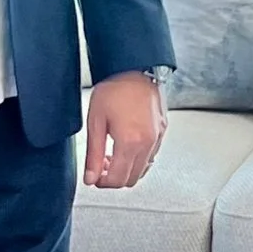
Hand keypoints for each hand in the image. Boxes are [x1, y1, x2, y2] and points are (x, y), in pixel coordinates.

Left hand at [83, 72, 164, 189]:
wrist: (136, 68)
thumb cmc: (114, 89)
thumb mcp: (96, 122)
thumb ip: (93, 154)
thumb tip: (90, 178)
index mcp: (130, 142)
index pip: (117, 180)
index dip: (102, 183)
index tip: (94, 177)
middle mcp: (148, 143)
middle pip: (131, 179)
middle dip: (113, 178)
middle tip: (100, 165)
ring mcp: (158, 138)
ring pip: (143, 170)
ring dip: (126, 169)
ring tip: (112, 154)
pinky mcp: (162, 132)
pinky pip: (151, 157)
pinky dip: (138, 159)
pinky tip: (126, 146)